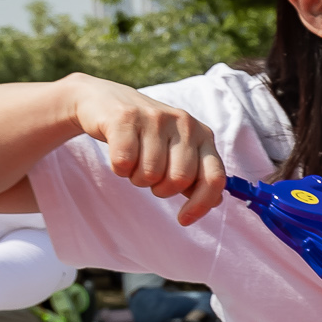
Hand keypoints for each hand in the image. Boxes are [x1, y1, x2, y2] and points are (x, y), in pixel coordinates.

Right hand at [62, 72, 227, 223]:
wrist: (105, 102)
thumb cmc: (146, 133)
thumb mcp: (176, 149)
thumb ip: (196, 173)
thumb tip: (216, 201)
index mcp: (202, 134)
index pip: (214, 178)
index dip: (201, 204)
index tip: (184, 220)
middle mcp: (184, 123)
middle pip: (179, 180)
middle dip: (160, 188)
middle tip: (150, 175)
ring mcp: (155, 117)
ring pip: (150, 174)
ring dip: (137, 177)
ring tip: (134, 160)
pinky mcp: (125, 118)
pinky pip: (124, 163)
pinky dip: (119, 168)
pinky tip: (119, 153)